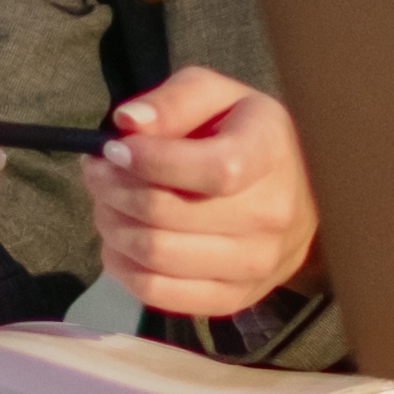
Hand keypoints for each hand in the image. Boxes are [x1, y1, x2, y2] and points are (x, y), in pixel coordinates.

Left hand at [89, 67, 317, 328]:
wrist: (295, 191)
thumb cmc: (243, 134)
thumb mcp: (215, 95)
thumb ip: (173, 102)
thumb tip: (129, 123)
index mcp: (270, 154)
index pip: (214, 170)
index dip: (152, 162)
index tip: (115, 150)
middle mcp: (272, 215)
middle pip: (169, 215)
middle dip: (114, 191)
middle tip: (98, 173)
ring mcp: (256, 264)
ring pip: (157, 256)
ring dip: (113, 227)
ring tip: (107, 204)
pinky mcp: (234, 298)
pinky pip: (159, 294)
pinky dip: (123, 268)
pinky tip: (119, 242)